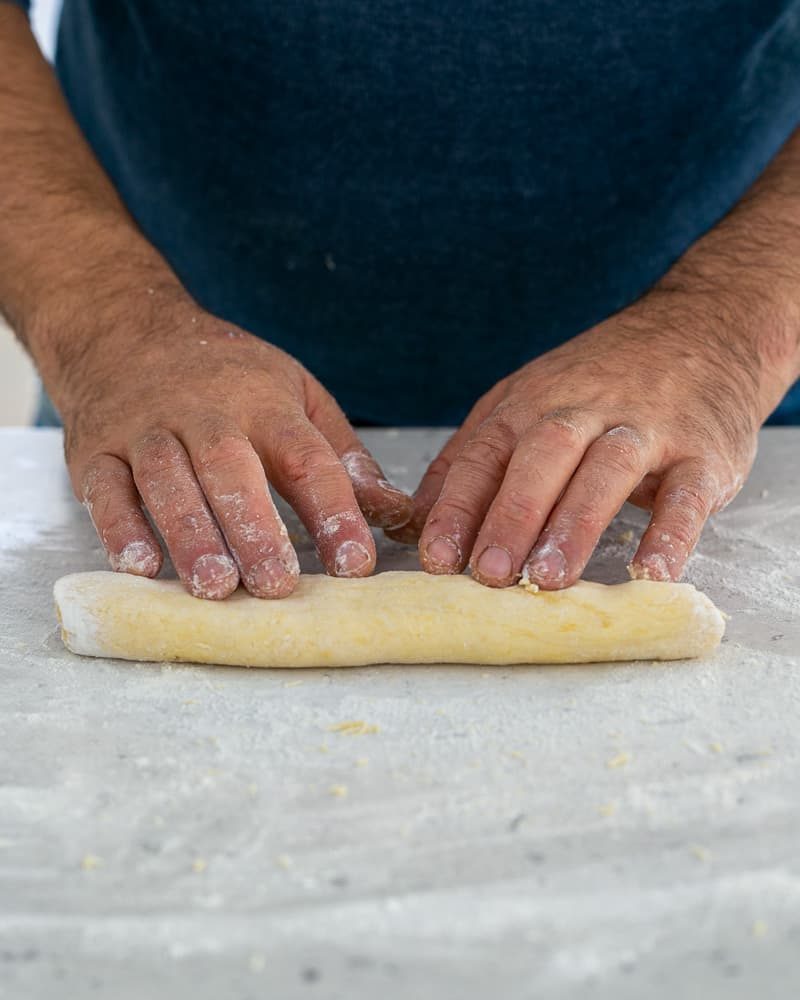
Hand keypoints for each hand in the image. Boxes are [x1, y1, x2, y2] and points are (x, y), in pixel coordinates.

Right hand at [58, 293, 411, 598]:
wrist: (123, 328)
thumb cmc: (226, 374)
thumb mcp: (295, 393)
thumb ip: (340, 454)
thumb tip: (393, 510)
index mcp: (264, 402)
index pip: (306, 457)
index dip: (333, 510)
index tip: (355, 562)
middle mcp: (205, 413)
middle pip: (231, 469)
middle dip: (254, 529)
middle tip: (277, 585)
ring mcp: (146, 429)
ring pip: (167, 480)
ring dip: (190, 535)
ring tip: (214, 587)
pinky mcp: (95, 449)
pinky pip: (105, 488)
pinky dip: (119, 528)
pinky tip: (139, 567)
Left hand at [391, 288, 765, 587]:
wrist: (701, 329)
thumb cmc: (599, 384)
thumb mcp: (524, 402)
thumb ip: (473, 458)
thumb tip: (417, 517)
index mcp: (530, 404)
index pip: (484, 455)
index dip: (458, 507)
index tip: (437, 559)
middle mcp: (583, 410)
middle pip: (541, 458)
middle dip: (511, 516)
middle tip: (490, 574)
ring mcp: (646, 428)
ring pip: (606, 472)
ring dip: (576, 525)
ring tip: (550, 579)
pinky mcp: (703, 452)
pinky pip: (687, 494)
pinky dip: (672, 534)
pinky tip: (652, 574)